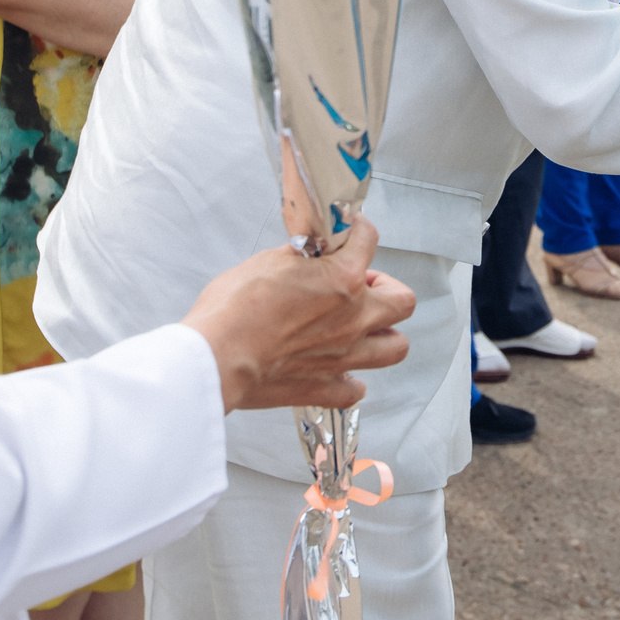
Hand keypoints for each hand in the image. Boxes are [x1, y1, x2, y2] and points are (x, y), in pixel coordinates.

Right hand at [178, 219, 415, 411]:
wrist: (216, 357)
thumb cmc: (233, 310)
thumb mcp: (267, 262)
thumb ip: (298, 256)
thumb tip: (306, 252)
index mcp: (342, 279)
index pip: (369, 240)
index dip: (360, 231)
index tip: (353, 233)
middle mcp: (353, 318)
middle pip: (403, 301)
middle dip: (387, 289)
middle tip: (363, 286)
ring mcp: (344, 356)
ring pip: (394, 347)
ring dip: (382, 334)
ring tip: (361, 327)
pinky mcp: (324, 387)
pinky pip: (355, 389)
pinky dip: (350, 380)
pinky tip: (335, 368)